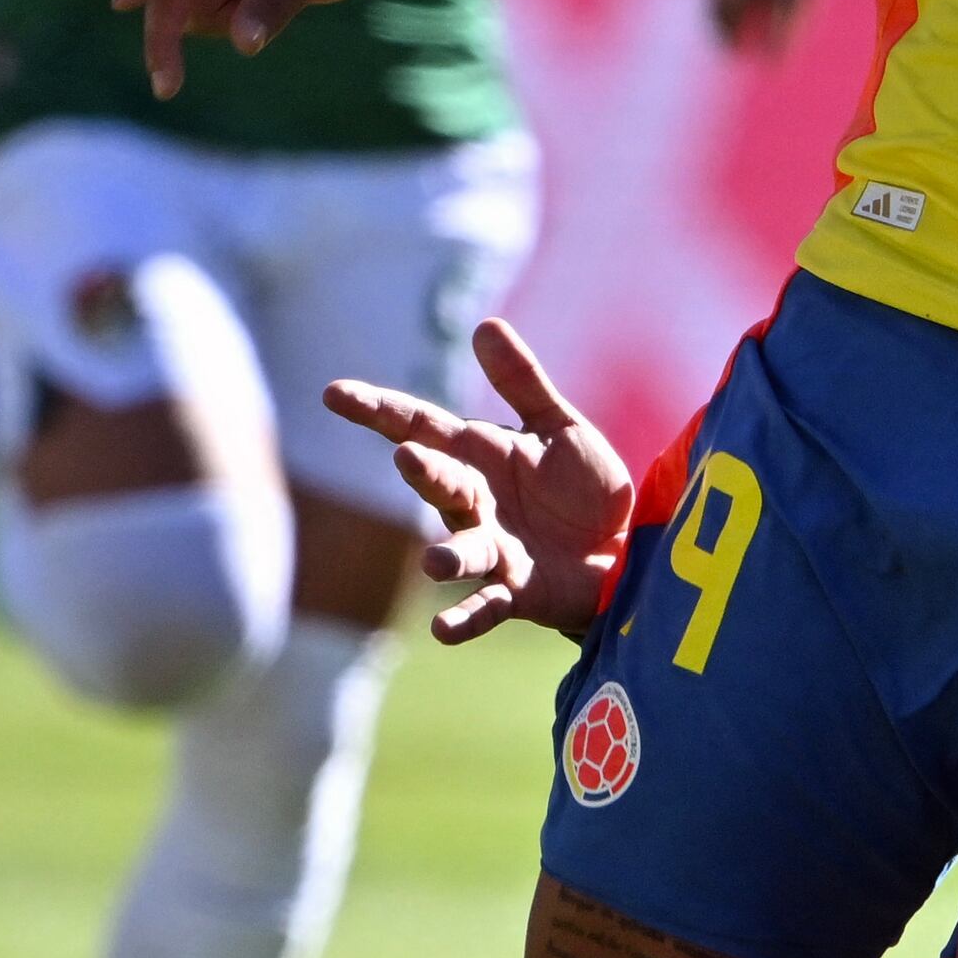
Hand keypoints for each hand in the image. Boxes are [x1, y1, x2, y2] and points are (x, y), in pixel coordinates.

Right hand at [319, 319, 634, 646]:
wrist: (623, 550)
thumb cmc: (584, 488)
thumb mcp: (559, 426)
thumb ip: (522, 383)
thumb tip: (484, 326)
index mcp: (479, 455)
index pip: (420, 426)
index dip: (378, 410)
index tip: (334, 394)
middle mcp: (474, 503)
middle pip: (439, 483)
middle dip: (423, 471)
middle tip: (407, 455)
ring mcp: (492, 550)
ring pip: (461, 549)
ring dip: (447, 556)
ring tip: (435, 563)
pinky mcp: (517, 592)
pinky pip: (486, 607)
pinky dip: (465, 619)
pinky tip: (442, 631)